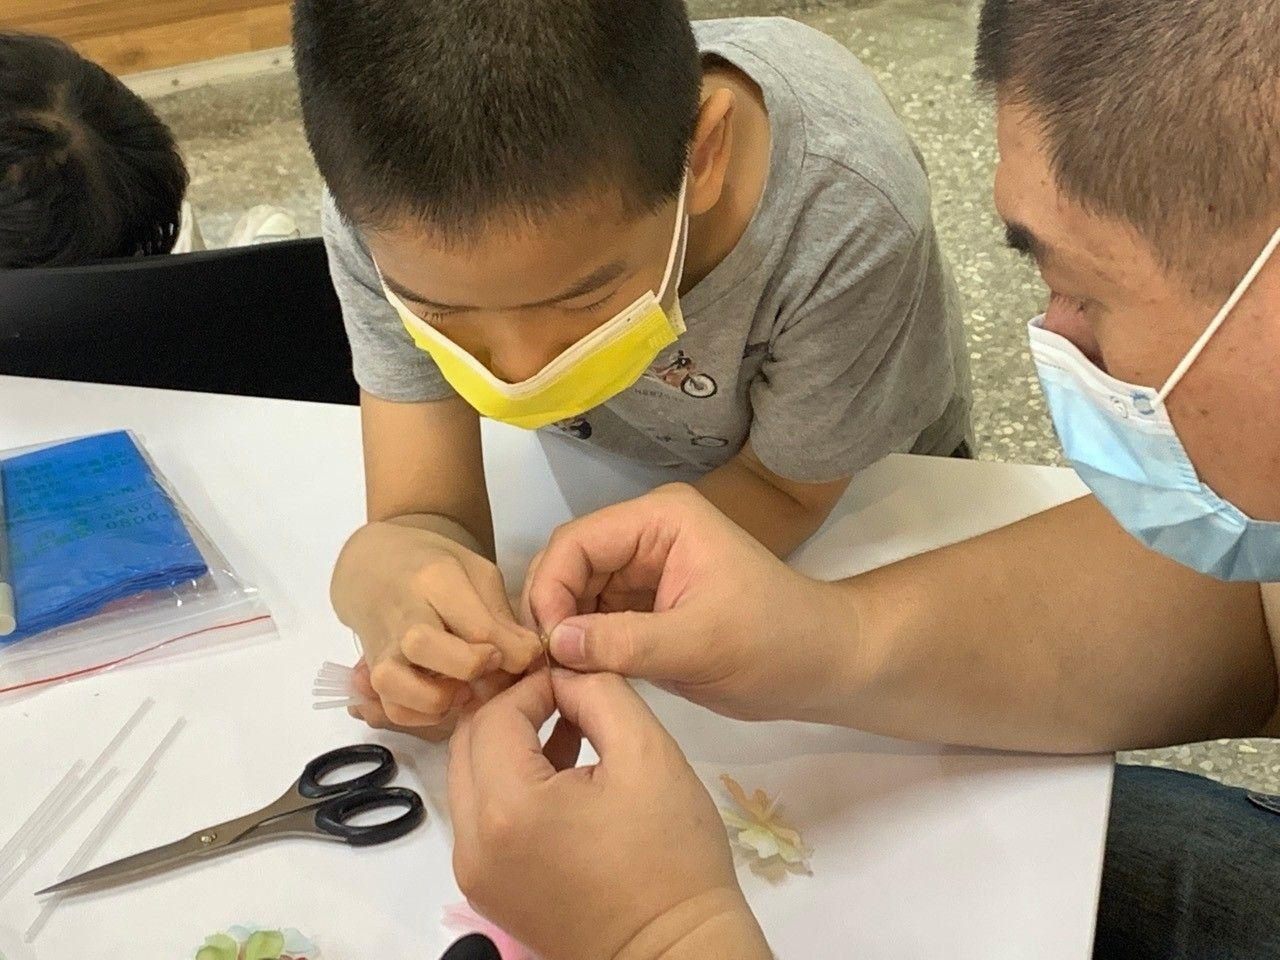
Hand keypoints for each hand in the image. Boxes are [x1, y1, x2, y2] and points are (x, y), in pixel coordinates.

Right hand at [331, 520, 541, 733]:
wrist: (378, 565)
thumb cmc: (438, 569)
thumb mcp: (479, 575)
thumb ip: (502, 617)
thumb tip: (529, 657)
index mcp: (434, 579)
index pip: (477, 626)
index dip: (512, 652)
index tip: (527, 654)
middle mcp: (400, 613)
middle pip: (424, 646)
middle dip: (469, 667)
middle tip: (491, 667)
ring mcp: (381, 645)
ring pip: (393, 683)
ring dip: (438, 698)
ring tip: (463, 689)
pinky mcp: (372, 672)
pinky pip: (391, 709)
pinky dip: (421, 715)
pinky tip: (444, 698)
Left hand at [449, 670, 770, 959]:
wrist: (678, 951)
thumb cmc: (671, 855)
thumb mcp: (647, 751)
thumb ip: (599, 692)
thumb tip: (564, 671)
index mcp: (508, 810)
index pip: (496, 715)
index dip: (533, 684)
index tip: (575, 674)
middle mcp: (473, 844)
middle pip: (468, 744)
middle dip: (512, 709)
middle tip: (564, 693)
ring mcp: (476, 874)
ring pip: (470, 779)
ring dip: (509, 745)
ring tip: (569, 729)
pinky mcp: (489, 890)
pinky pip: (483, 817)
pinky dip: (510, 785)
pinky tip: (561, 774)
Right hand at [522, 484, 857, 722]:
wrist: (823, 665)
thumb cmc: (775, 642)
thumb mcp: (700, 644)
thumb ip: (625, 641)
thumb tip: (554, 644)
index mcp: (661, 519)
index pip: (577, 542)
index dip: (551, 590)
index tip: (545, 647)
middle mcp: (645, 536)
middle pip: (568, 564)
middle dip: (550, 611)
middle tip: (540, 667)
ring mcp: (644, 570)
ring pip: (575, 594)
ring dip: (562, 632)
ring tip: (553, 677)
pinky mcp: (645, 606)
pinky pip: (595, 619)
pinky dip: (581, 646)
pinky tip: (574, 678)